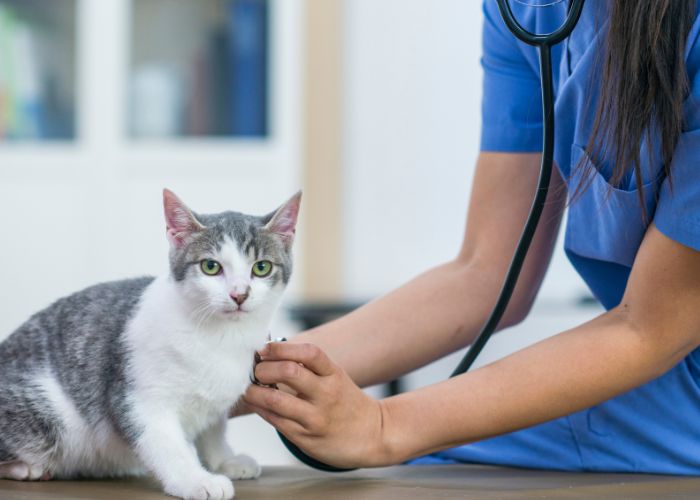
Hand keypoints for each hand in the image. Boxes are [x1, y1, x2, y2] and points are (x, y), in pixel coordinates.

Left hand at [243, 342, 390, 468]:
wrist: (372, 435)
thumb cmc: (346, 402)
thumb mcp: (335, 378)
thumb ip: (308, 367)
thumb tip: (268, 354)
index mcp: (334, 374)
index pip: (309, 352)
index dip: (282, 347)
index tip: (264, 348)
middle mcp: (326, 394)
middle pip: (289, 372)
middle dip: (264, 368)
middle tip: (256, 370)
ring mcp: (315, 418)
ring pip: (275, 400)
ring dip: (253, 391)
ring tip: (248, 387)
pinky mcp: (305, 438)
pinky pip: (274, 420)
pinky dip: (259, 408)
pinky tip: (255, 403)